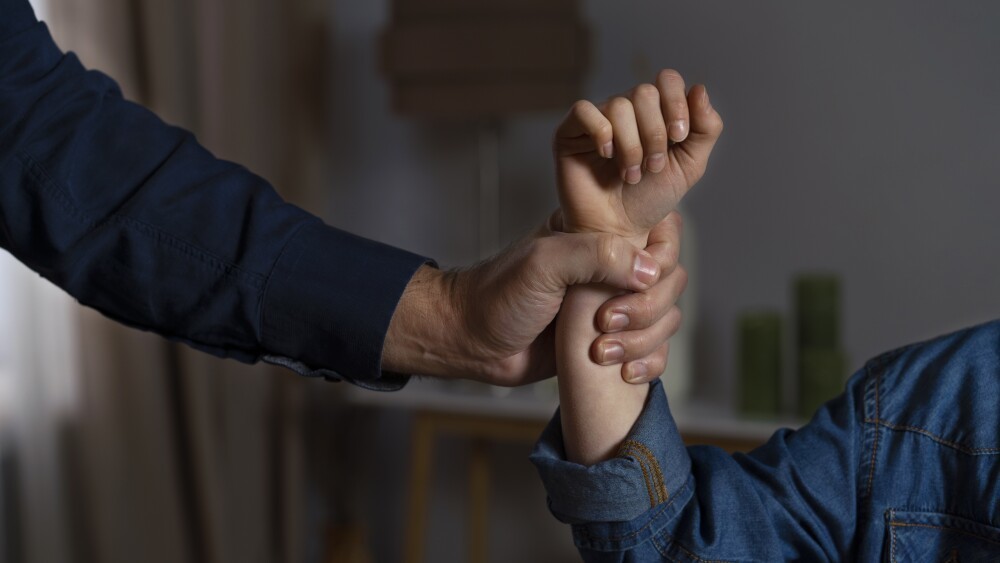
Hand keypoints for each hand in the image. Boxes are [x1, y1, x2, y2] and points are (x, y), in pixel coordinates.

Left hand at [381, 213, 683, 385]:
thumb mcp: (544, 263)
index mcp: (600, 234)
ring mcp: (615, 305)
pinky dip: (649, 363)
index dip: (659, 260)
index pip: (661, 233)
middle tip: (605, 322)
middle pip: (671, 280)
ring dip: (643, 340)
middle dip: (647, 308)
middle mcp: (613, 267)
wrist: (472, 342)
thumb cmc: (498, 295)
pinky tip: (624, 372)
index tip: (632, 282)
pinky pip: (654, 350)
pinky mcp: (612, 341)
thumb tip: (650, 271)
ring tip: (601, 352)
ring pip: (666, 318)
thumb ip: (596, 255)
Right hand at [554, 69, 722, 241]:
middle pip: (644, 92)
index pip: (667, 81)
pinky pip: (584, 110)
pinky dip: (601, 133)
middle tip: (652, 167)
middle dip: (655, 133)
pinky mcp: (570, 132)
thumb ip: (705, 129)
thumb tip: (700, 89)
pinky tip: (606, 156)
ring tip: (630, 175)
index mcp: (655, 112)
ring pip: (619, 105)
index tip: (678, 137)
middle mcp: (626, 110)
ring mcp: (597, 119)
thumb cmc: (649, 199)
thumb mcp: (689, 166)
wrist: (618, 230)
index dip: (676, 103)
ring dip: (631, 146)